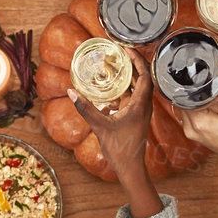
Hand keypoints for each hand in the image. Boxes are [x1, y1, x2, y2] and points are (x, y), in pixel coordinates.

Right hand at [68, 51, 152, 177]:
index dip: (138, 60)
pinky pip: (131, 98)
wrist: (130, 167)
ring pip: (137, 88)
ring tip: (114, 65)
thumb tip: (72, 92)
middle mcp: (144, 106)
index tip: (127, 49)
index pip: (145, 75)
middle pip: (143, 78)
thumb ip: (86, 109)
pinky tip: (110, 88)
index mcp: (140, 105)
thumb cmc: (120, 149)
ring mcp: (141, 111)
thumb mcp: (100, 126)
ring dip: (128, 76)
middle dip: (132, 64)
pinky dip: (123, 90)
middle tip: (119, 53)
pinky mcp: (136, 117)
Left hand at [177, 97, 217, 170]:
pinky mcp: (196, 136)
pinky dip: (205, 114)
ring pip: (191, 110)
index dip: (199, 90)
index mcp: (197, 121)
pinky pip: (195, 118)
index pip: (186, 96)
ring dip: (203, 106)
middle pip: (187, 103)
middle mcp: (189, 129)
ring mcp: (191, 134)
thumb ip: (212, 97)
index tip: (211, 91)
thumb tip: (201, 90)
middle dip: (201, 98)